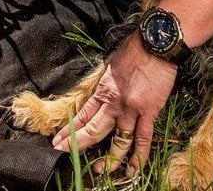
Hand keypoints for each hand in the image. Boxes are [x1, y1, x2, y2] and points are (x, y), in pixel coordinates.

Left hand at [51, 32, 176, 176]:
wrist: (155, 42)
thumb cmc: (135, 49)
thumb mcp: (111, 65)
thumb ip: (106, 83)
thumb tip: (101, 93)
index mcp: (103, 89)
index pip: (82, 115)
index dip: (69, 131)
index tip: (58, 140)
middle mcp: (114, 102)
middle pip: (92, 131)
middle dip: (77, 145)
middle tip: (64, 155)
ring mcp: (131, 109)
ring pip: (117, 141)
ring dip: (109, 159)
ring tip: (99, 170)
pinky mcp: (149, 112)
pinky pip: (143, 139)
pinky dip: (138, 156)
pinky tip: (133, 169)